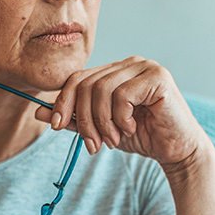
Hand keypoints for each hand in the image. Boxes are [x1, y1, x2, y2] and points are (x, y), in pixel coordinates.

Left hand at [34, 56, 211, 170]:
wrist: (176, 150)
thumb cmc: (142, 137)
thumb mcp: (101, 129)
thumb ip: (73, 118)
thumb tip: (38, 111)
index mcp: (115, 71)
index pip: (78, 78)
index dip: (63, 101)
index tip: (58, 127)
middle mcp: (129, 63)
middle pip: (87, 84)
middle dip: (84, 119)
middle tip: (93, 144)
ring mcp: (145, 67)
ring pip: (103, 89)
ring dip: (102, 122)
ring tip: (113, 140)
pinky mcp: (157, 77)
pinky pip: (122, 95)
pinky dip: (121, 117)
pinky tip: (132, 128)